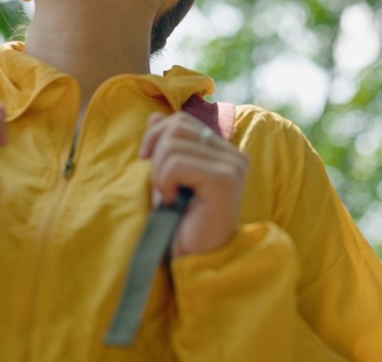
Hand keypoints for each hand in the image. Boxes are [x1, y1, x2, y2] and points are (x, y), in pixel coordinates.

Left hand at [138, 111, 248, 257]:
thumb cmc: (180, 225)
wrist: (196, 263)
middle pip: (176, 125)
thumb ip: (166, 147)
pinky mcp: (224, 179)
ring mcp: (232, 165)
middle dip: (155, 153)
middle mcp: (233, 154)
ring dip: (158, 172)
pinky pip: (176, 163)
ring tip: (169, 197)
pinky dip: (164, 182)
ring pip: (172, 143)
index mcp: (223, 151)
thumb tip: (156, 117)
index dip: (155, 138)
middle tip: (160, 186)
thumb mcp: (167, 179)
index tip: (148, 167)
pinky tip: (173, 202)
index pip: (180, 121)